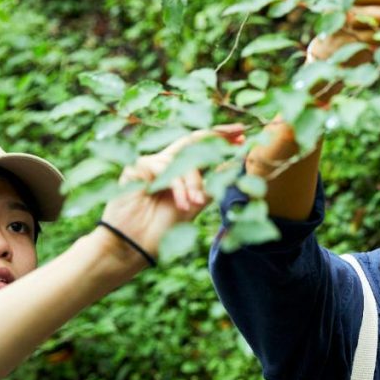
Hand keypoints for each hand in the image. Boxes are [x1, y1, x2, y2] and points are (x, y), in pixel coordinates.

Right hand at [98, 124, 244, 261]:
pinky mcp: (137, 168)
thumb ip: (213, 183)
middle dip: (218, 136)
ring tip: (197, 203)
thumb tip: (235, 163)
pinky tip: (183, 204)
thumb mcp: (197, 203)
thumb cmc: (164, 228)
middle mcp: (166, 163)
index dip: (221, 140)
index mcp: (181, 171)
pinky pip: (165, 169)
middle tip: (239, 135)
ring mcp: (151, 164)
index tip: (243, 137)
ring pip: (183, 160)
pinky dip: (178, 187)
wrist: (137, 245)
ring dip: (194, 182)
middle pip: (193, 141)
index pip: (202, 148)